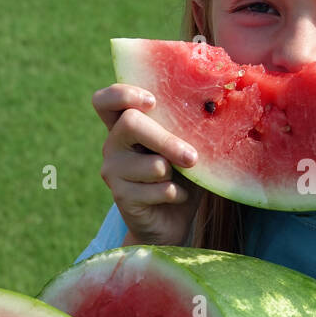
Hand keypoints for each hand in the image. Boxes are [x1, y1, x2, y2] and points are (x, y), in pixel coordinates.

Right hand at [92, 84, 203, 246]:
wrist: (172, 222)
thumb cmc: (182, 176)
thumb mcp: (186, 147)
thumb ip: (187, 129)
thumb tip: (209, 112)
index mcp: (125, 126)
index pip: (105, 101)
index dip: (123, 94)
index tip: (152, 102)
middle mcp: (113, 144)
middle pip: (131, 123)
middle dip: (167, 140)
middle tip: (192, 157)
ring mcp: (113, 171)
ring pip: (152, 164)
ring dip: (177, 174)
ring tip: (179, 180)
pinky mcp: (121, 196)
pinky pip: (158, 190)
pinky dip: (178, 194)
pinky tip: (176, 197)